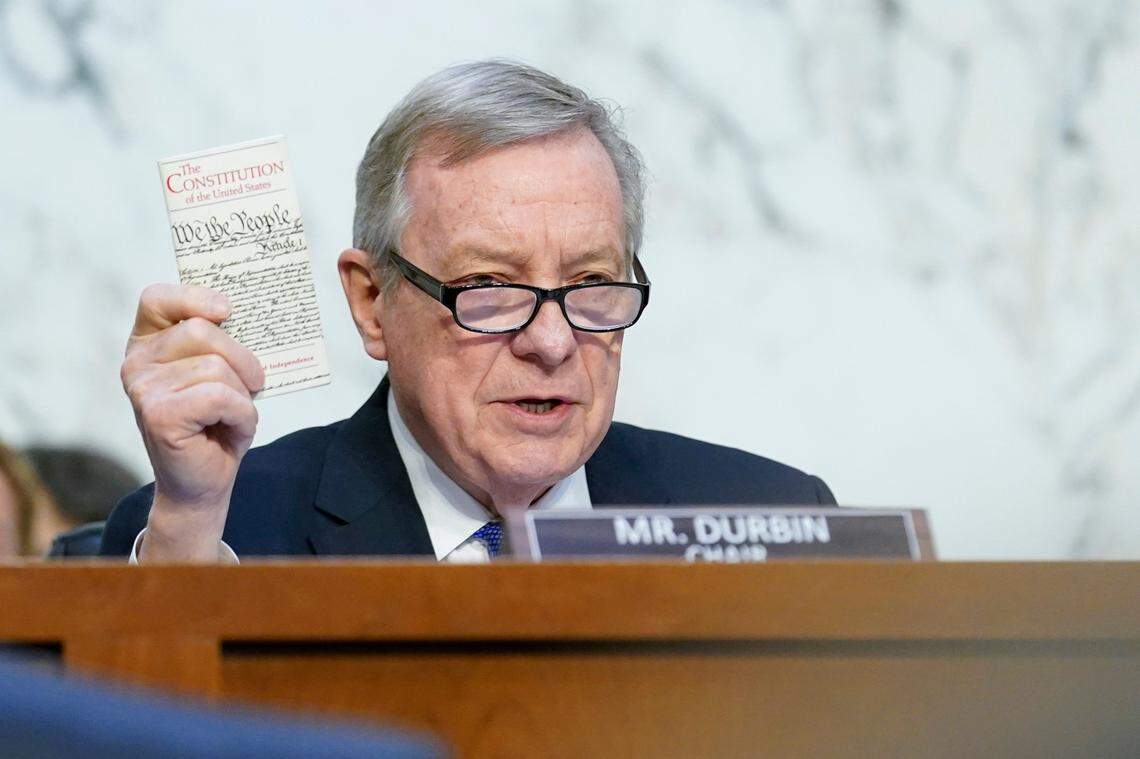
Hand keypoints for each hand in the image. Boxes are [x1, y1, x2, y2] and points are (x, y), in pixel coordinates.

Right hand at [121, 284, 263, 559]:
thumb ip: (219, 342)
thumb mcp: (219, 374)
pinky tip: (230, 428)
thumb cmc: (215, 423)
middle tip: (252, 384)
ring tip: (233, 414)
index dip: (194, 297)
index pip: (157, 299)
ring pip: (217, 367)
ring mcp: (143, 389)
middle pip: (202, 331)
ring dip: (243, 394)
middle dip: (242, 358)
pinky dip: (241, 414)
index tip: (226, 311)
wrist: (203, 482)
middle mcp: (137, 363)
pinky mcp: (159, 415)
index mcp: (148, 344)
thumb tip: (241, 313)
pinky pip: (221, 397)